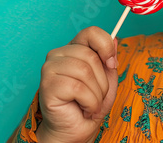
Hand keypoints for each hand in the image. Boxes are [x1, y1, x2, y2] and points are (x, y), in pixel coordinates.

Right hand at [36, 26, 117, 142]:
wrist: (76, 130)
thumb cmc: (89, 104)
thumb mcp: (107, 79)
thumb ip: (109, 58)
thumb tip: (115, 39)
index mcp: (73, 49)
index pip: (91, 32)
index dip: (105, 46)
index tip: (112, 64)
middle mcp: (58, 54)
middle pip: (90, 56)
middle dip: (102, 81)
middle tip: (96, 96)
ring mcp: (50, 68)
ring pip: (85, 71)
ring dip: (96, 94)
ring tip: (90, 103)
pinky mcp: (47, 85)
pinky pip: (78, 88)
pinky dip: (89, 102)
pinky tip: (83, 108)